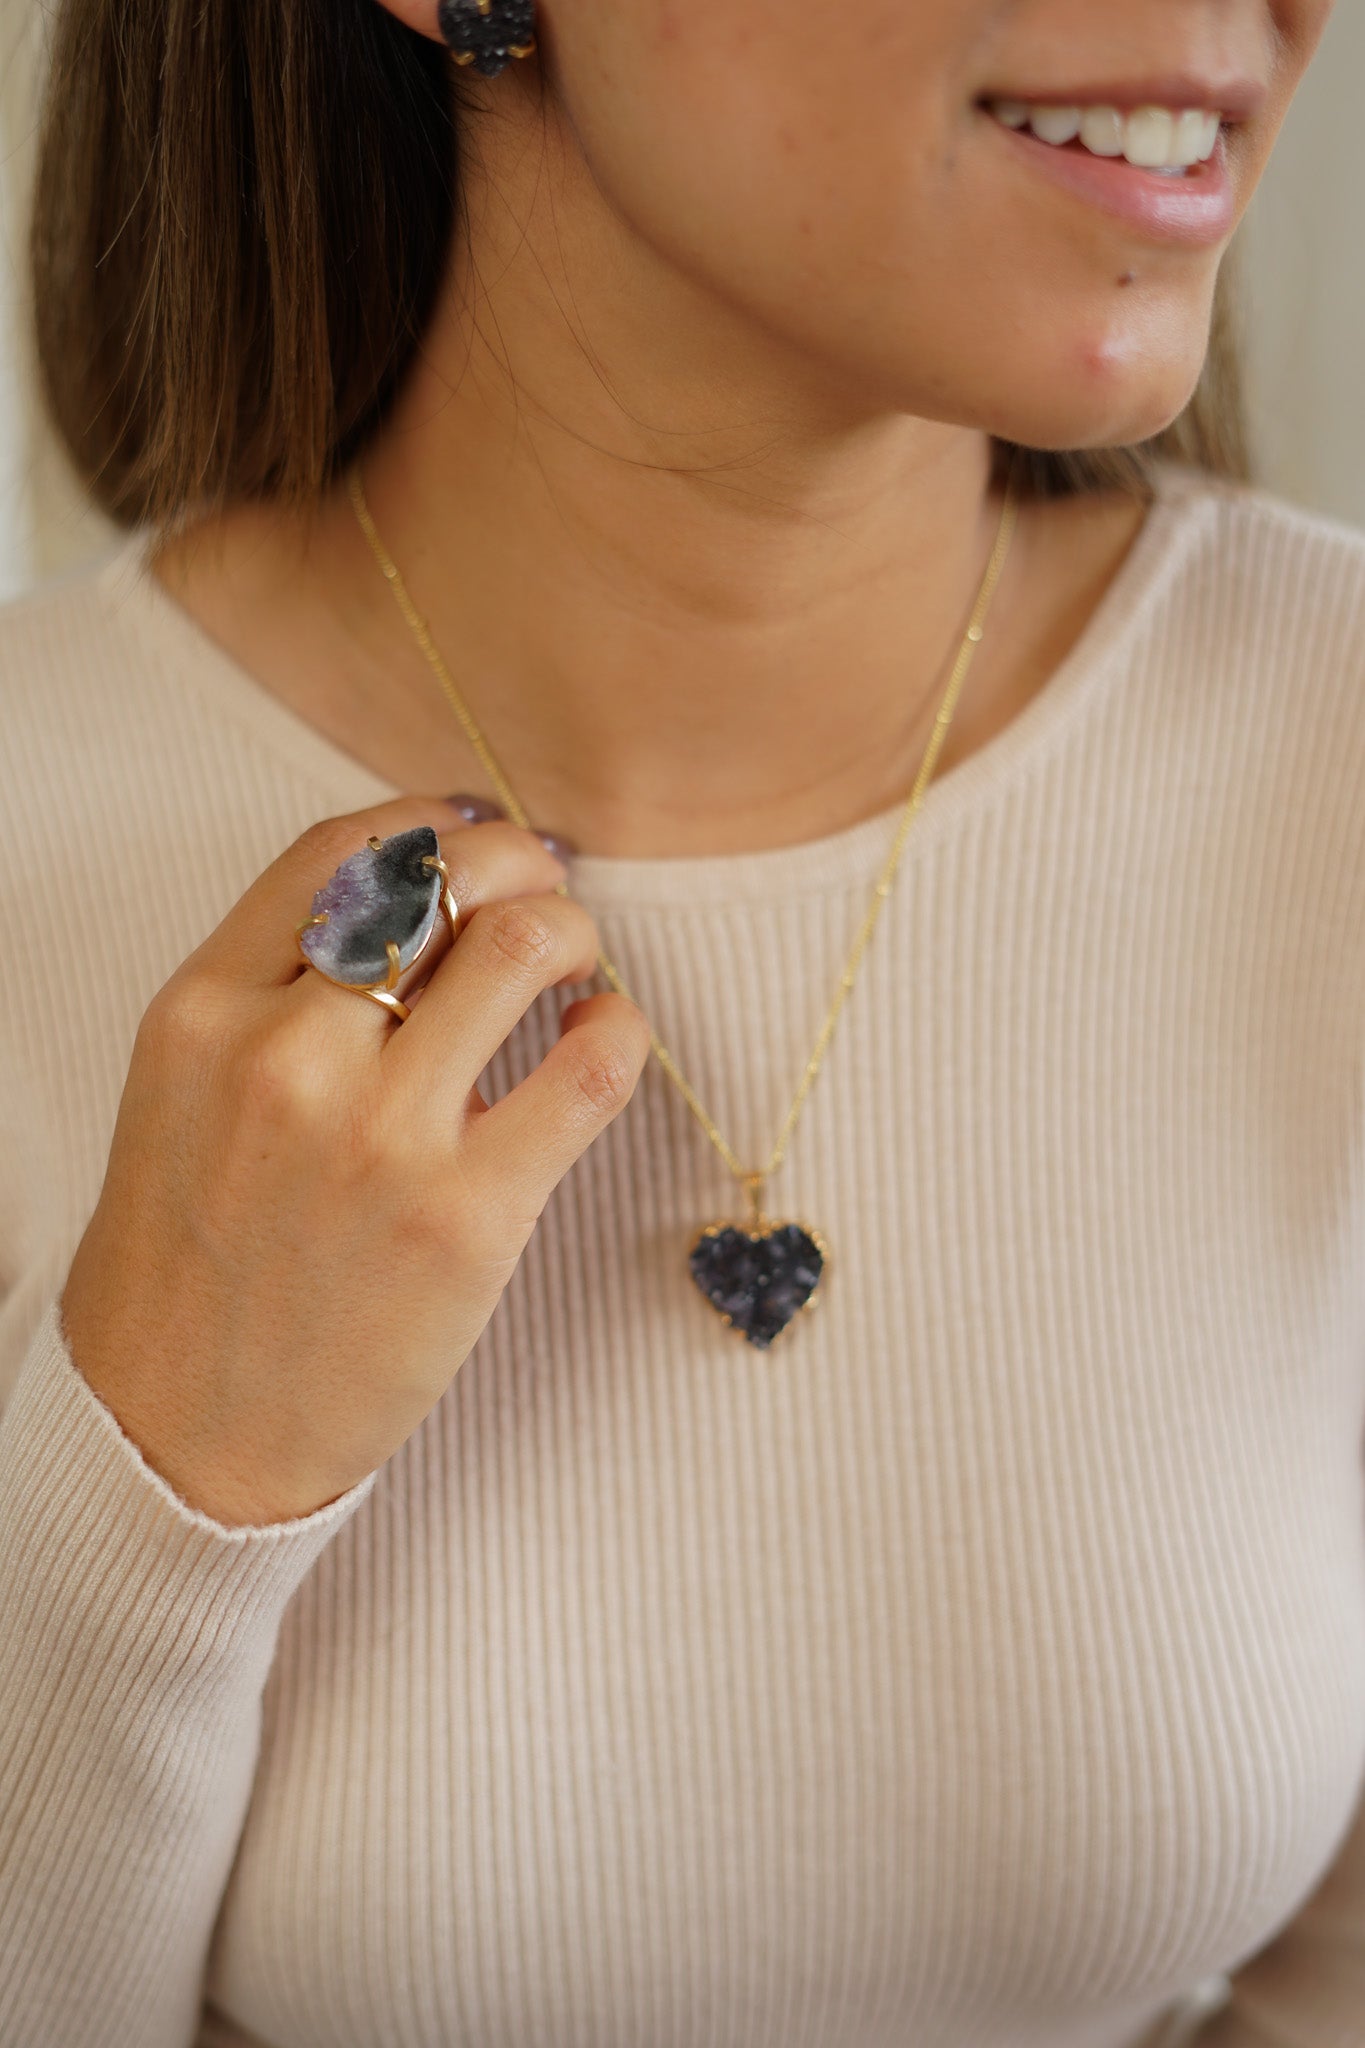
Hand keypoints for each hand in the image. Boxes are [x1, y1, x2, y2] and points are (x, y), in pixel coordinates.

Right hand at [59, 796, 650, 1523]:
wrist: (178, 1434)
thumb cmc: (191, 1261)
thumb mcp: (183, 1094)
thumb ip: (271, 994)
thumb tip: (416, 902)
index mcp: (204, 1011)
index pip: (344, 849)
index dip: (436, 822)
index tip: (480, 834)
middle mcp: (288, 1053)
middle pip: (444, 878)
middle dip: (520, 864)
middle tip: (545, 894)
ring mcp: (382, 1133)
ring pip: (527, 945)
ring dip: (576, 934)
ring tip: (577, 972)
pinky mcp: (470, 1214)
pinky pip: (594, 1067)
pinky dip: (620, 1030)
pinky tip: (602, 1041)